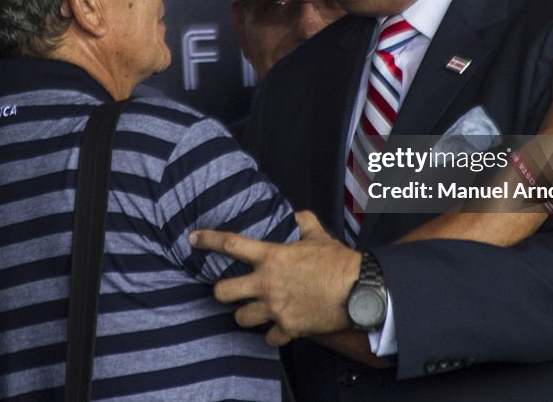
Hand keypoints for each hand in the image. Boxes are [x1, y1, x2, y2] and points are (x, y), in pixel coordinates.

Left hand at [189, 211, 359, 345]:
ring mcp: (275, 308)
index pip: (230, 245)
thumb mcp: (319, 236)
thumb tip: (298, 215)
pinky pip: (268, 337)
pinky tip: (278, 327)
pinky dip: (272, 334)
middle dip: (221, 292)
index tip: (194, 239)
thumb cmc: (339, 262)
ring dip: (246, 315)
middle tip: (228, 291)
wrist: (359, 290)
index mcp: (272, 257)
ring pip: (240, 319)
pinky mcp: (288, 328)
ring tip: (254, 310)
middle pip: (223, 292)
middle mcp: (267, 283)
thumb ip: (304, 223)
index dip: (208, 240)